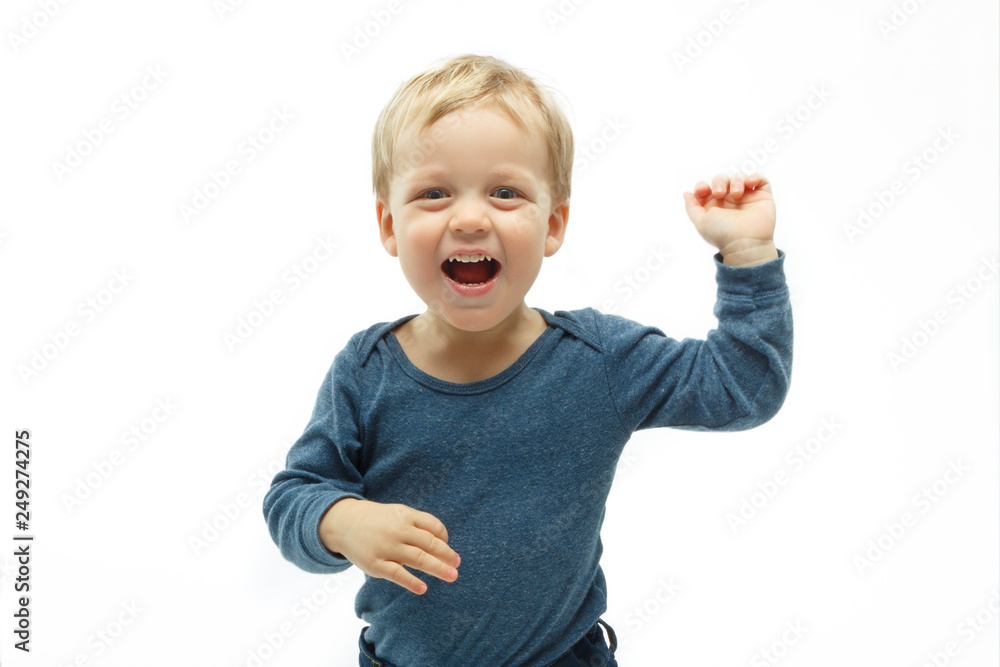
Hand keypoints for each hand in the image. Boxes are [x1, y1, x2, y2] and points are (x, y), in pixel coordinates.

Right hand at [319, 497, 460, 594]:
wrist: (343, 523)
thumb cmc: (377, 521)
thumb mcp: (397, 514)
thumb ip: (418, 524)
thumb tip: (442, 542)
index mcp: (405, 516)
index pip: (433, 526)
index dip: (444, 537)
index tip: (448, 547)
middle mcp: (398, 530)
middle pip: (429, 543)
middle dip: (446, 554)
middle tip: (457, 564)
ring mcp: (387, 547)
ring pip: (418, 558)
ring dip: (437, 568)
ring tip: (452, 576)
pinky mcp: (375, 564)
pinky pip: (397, 574)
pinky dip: (411, 582)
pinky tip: (423, 588)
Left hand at [682, 172, 777, 266]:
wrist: (746, 243)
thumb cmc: (722, 234)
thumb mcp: (701, 222)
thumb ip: (692, 207)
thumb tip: (686, 193)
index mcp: (714, 206)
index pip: (706, 188)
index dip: (702, 186)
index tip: (702, 190)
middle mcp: (729, 200)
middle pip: (722, 179)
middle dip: (719, 181)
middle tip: (720, 193)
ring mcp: (746, 198)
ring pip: (739, 177)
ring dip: (736, 180)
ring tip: (737, 194)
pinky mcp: (762, 197)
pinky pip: (760, 179)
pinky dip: (755, 176)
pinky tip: (750, 183)